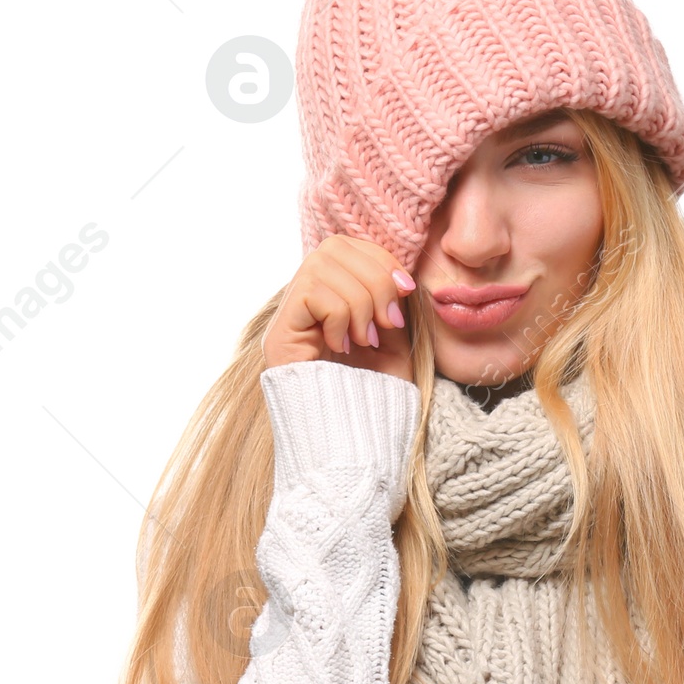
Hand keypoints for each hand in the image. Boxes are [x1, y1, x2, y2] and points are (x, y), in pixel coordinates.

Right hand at [262, 236, 416, 382]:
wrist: (355, 438)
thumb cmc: (374, 393)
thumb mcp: (394, 340)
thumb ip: (391, 302)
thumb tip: (397, 274)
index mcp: (329, 296)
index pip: (346, 245)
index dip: (379, 259)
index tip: (404, 291)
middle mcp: (302, 300)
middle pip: (334, 246)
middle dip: (374, 279)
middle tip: (387, 323)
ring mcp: (287, 316)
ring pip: (324, 267)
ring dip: (359, 303)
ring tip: (363, 340)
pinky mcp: (279, 333)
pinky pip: (314, 293)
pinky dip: (339, 319)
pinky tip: (340, 348)